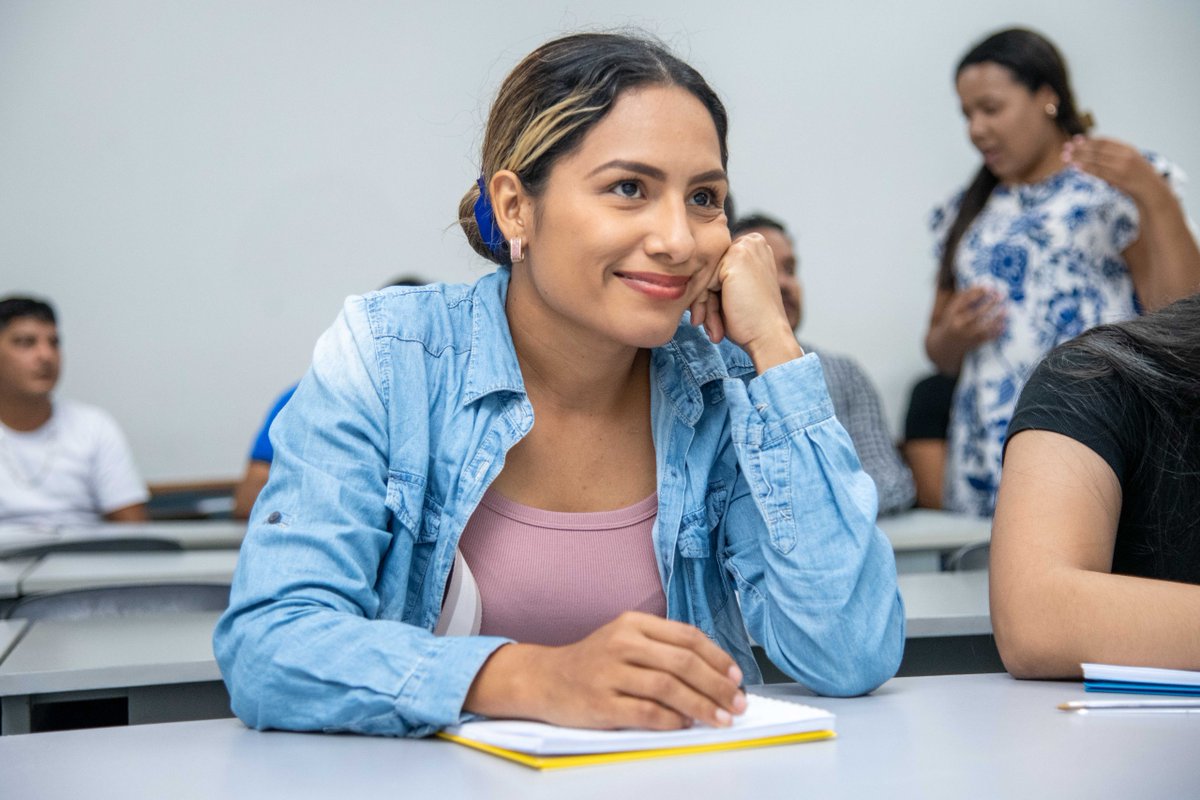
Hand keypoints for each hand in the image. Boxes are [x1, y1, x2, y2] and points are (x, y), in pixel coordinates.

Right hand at [464, 611, 746, 729]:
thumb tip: (712, 672)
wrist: (544, 678)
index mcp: (634, 623)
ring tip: (720, 719)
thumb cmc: (593, 661)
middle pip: (683, 663)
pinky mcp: (601, 703)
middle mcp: (623, 643)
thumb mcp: (624, 638)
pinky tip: (685, 725)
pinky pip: (646, 712)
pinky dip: (671, 720)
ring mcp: (610, 673)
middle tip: (737, 703)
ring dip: (702, 706)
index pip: (687, 636)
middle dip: (717, 686)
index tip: (736, 676)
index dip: (717, 658)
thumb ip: (661, 647)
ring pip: (669, 688)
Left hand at [689, 232, 802, 371]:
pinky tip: (715, 324)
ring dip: (705, 307)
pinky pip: (704, 280)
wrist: (768, 337)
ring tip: (714, 329)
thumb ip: (717, 276)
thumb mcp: (734, 292)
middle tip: (707, 326)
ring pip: (704, 276)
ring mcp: (744, 247)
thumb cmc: (751, 321)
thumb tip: (685, 274)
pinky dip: (704, 305)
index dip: (709, 294)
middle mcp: (751, 241)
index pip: (715, 267)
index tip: (707, 319)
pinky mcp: (736, 258)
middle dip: (705, 301)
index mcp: (754, 246)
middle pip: (709, 270)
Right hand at [935, 286, 1005, 347]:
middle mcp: (957, 324)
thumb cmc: (950, 323)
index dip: (977, 293)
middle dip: (989, 304)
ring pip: (983, 327)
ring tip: (1005, 310)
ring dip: (995, 318)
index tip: (988, 287)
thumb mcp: (951, 310)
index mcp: (951, 313)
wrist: (944, 347)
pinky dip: (996, 332)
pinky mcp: (972, 343)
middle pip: (975, 313)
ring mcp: (965, 335)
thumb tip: (980, 285)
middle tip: (1001, 296)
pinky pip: (986, 337)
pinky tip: (1003, 325)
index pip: (964, 301)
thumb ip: (962, 299)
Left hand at [1062, 136, 1172, 209]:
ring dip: (1079, 158)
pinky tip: (1076, 166)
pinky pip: (1099, 173)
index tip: (1076, 139)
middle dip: (1080, 148)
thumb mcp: (1129, 159)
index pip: (1105, 141)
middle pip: (1098, 150)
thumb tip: (1092, 149)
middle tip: (1065, 147)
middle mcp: (1125, 156)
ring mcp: (1122, 168)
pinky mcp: (1119, 179)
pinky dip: (1086, 169)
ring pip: (1096, 161)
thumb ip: (1114, 154)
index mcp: (1128, 149)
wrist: (1151, 190)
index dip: (1089, 140)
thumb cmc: (1136, 175)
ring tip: (1065, 157)